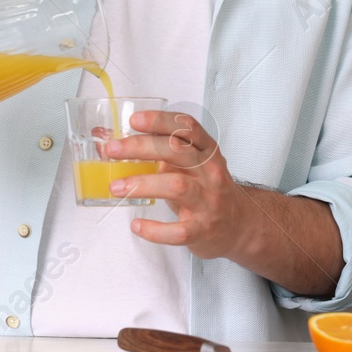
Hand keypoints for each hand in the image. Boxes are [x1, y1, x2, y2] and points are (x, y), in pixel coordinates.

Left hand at [101, 109, 243, 258]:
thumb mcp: (193, 165)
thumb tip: (116, 143)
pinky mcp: (202, 229)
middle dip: (141, 147)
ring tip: (115, 187)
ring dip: (142, 184)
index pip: (187, 127)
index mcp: (207, 151)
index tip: (134, 120)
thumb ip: (163, 153)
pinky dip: (154, 229)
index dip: (160, 121)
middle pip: (177, 152)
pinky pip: (176, 230)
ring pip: (176, 186)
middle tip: (112, 150)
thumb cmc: (208, 190)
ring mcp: (208, 201)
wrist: (238, 225)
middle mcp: (210, 172)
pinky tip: (136, 225)